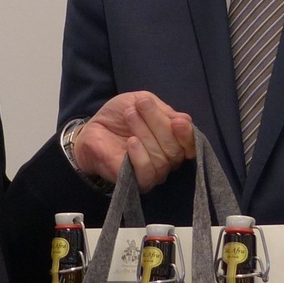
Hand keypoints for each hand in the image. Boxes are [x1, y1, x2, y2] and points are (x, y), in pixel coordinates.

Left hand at [72, 92, 194, 190]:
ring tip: (129, 116)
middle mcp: (168, 160)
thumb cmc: (120, 116)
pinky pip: (147, 173)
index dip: (187, 135)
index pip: (190, 144)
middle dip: (158, 123)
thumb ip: (164, 110)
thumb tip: (183, 121)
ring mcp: (154, 173)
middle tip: (140, 105)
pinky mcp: (137, 182)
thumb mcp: (143, 101)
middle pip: (175, 150)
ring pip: (161, 159)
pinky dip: (140, 156)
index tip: (178, 121)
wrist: (92, 129)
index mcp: (173, 141)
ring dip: (145, 133)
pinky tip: (131, 142)